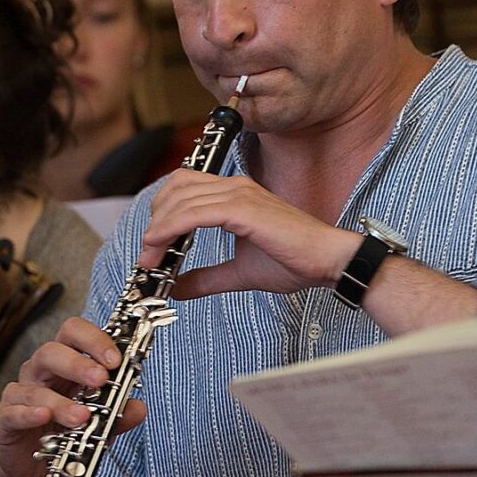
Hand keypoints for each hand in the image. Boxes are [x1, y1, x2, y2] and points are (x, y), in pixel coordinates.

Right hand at [0, 317, 146, 476]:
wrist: (36, 474)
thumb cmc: (66, 437)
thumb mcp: (99, 426)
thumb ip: (117, 416)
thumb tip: (138, 407)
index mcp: (64, 364)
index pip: (74, 334)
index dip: (94, 340)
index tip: (115, 359)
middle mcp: (40, 373)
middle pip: (52, 351)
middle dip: (78, 363)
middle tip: (101, 379)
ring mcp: (20, 395)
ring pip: (35, 386)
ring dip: (61, 401)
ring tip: (83, 417)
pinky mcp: (5, 419)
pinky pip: (13, 412)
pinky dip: (28, 414)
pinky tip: (44, 417)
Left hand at [136, 169, 359, 298]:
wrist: (329, 261)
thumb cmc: (294, 263)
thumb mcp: (239, 273)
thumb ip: (206, 278)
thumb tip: (177, 289)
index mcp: (235, 195)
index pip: (184, 188)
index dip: (162, 212)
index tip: (151, 247)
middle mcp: (235, 187)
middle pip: (176, 187)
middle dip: (155, 219)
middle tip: (147, 254)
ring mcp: (239, 194)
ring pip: (181, 199)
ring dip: (158, 228)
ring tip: (150, 257)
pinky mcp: (244, 208)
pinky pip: (195, 212)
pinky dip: (171, 228)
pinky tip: (160, 246)